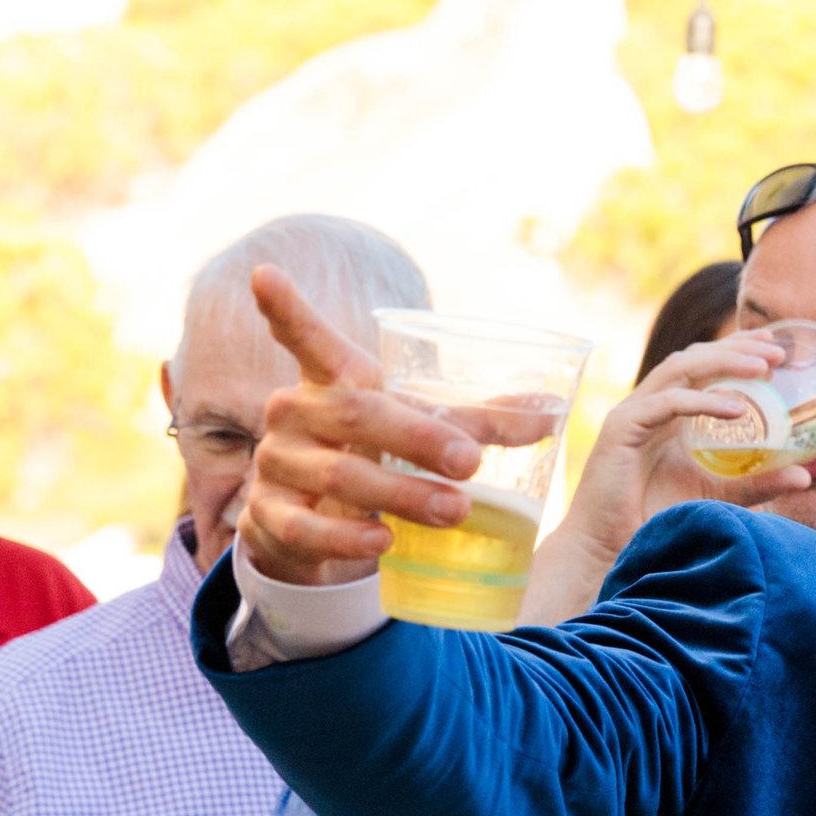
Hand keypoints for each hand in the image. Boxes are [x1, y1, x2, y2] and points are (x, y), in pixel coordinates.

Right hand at [241, 268, 482, 585]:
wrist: (316, 528)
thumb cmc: (373, 457)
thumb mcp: (419, 431)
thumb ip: (478, 422)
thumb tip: (550, 411)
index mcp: (330, 380)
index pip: (308, 339)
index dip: (287, 308)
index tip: (266, 275)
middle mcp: (294, 413)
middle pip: (354, 413)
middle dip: (416, 436)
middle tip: (471, 463)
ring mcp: (276, 464)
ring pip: (337, 474)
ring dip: (400, 493)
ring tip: (455, 511)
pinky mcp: (269, 516)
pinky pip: (306, 527)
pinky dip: (347, 537)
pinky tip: (384, 541)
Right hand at [522, 332, 814, 623]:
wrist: (610, 551)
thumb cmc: (655, 522)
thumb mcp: (718, 496)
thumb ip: (757, 483)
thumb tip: (805, 474)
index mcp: (668, 414)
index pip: (703, 367)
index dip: (737, 351)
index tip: (775, 348)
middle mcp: (650, 406)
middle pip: (693, 358)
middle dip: (736, 348)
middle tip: (777, 349)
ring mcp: (633, 414)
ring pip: (680, 369)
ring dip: (723, 362)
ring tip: (763, 367)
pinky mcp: (621, 429)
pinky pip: (666, 403)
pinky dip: (702, 401)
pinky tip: (737, 408)